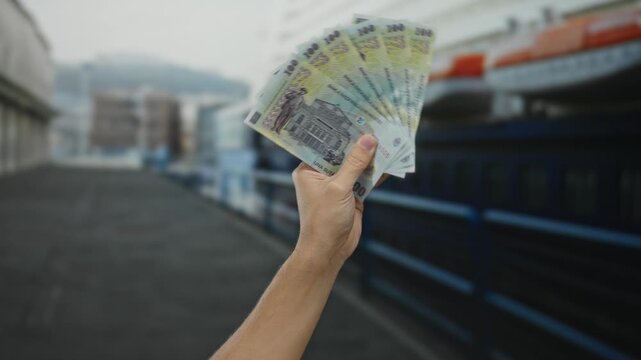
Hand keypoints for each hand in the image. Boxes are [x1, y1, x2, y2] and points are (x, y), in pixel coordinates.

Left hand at [291, 135, 377, 269]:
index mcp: (309, 170)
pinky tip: (390, 162)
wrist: (329, 251)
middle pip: (342, 154)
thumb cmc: (324, 220)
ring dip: (370, 157)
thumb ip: (354, 164)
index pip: (324, 145)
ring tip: (387, 138)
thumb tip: (368, 140)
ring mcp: (338, 186)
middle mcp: (322, 175)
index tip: (354, 116)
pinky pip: (365, 180)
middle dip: (358, 143)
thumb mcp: (339, 188)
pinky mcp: (352, 196)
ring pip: (356, 166)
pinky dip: (376, 173)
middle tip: (375, 123)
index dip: (339, 131)